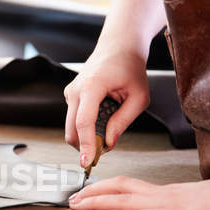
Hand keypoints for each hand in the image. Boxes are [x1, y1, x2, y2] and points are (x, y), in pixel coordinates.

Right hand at [64, 44, 148, 167]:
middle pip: (72, 130)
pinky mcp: (71, 96)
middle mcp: (76, 89)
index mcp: (92, 86)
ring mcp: (70, 92)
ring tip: (108, 131)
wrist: (118, 47)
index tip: (87, 162)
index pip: (84, 122)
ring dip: (87, 137)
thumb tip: (108, 143)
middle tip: (104, 152)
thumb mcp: (138, 97)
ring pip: (71, 127)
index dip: (85, 144)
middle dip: (85, 146)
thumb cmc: (130, 68)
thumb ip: (123, 121)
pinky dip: (86, 127)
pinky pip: (74, 119)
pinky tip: (103, 119)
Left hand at [68, 176, 209, 209]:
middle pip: (119, 188)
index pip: (129, 185)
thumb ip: (179, 206)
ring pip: (122, 199)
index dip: (105, 187)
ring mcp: (166, 205)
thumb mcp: (197, 203)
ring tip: (75, 204)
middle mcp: (161, 195)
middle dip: (92, 192)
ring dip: (95, 201)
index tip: (87, 191)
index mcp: (166, 192)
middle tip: (71, 197)